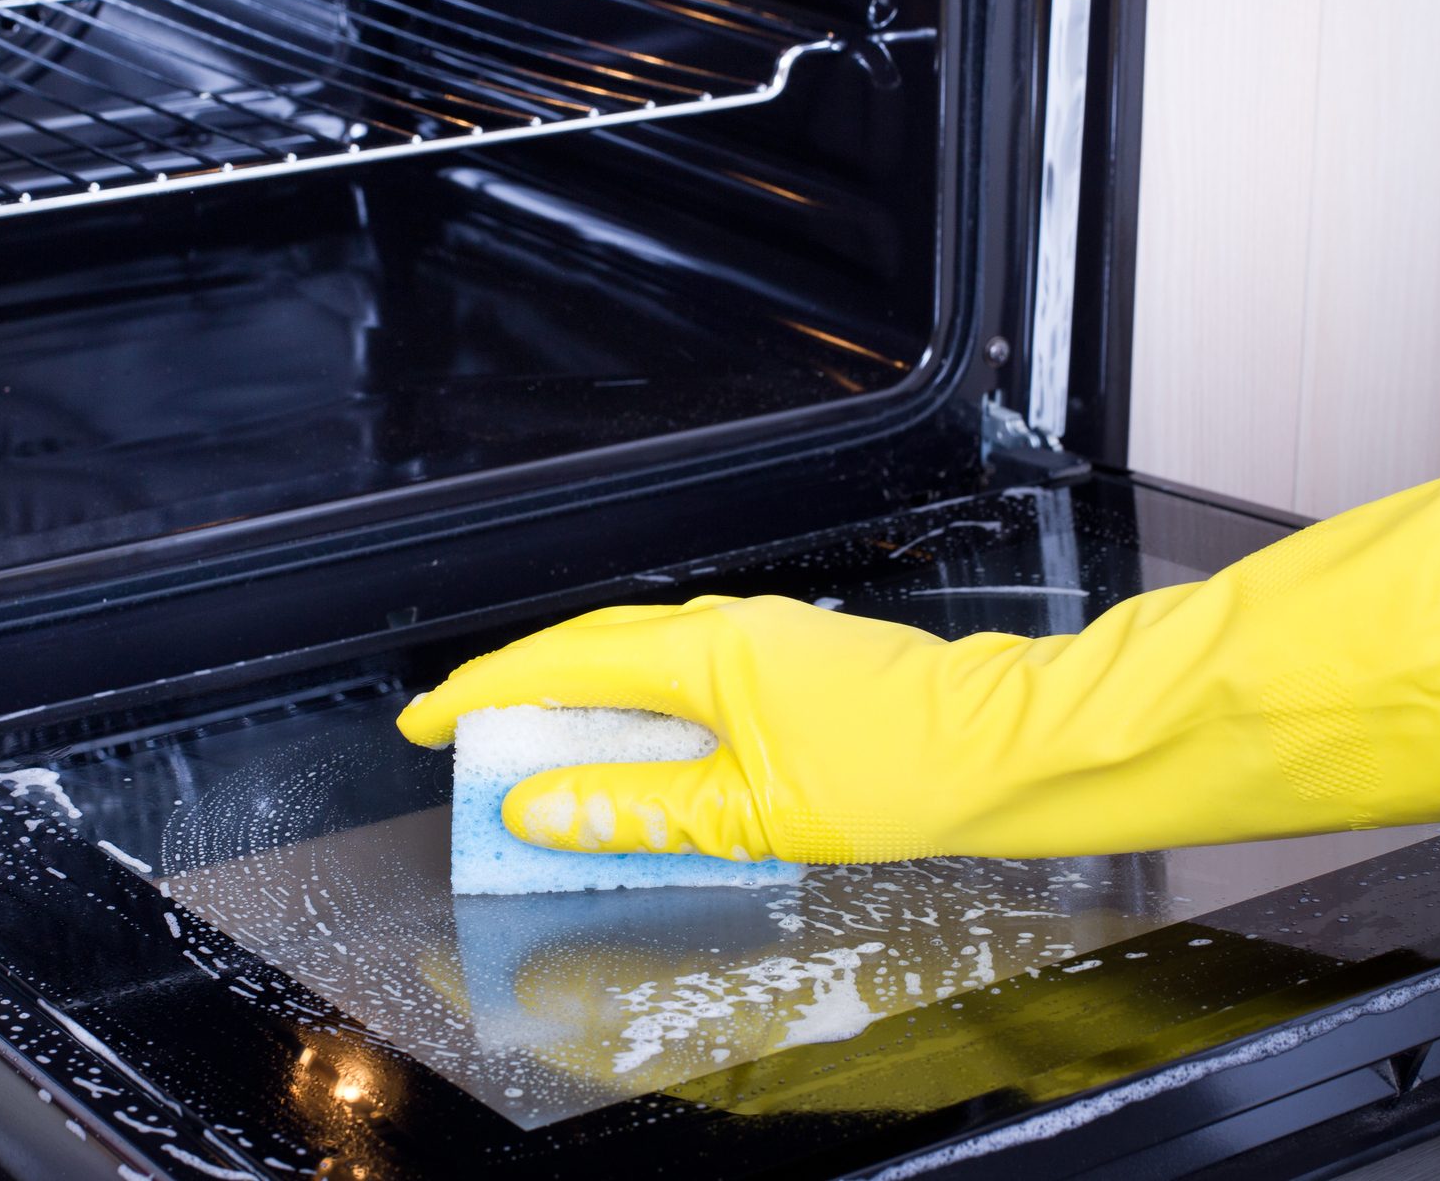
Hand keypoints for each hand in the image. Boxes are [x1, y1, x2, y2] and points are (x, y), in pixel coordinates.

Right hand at [399, 470, 1439, 862]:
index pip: (561, 662)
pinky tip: (637, 754)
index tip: (430, 719)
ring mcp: (762, 636)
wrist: (1010, 749)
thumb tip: (546, 808)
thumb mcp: (748, 813)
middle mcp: (729, 626)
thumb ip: (636, 808)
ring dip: (579, 701)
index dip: (484, 693)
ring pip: (638, 657)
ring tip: (538, 759)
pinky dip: (636, 708)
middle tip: (467, 740)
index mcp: (707, 651)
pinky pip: (683, 672)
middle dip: (519, 692)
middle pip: (591, 648)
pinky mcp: (789, 660)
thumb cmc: (902, 771)